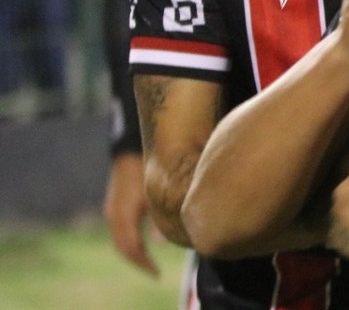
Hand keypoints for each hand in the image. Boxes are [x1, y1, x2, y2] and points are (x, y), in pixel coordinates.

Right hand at [104, 151, 160, 275]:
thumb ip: (159, 218)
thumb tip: (161, 244)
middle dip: (138, 262)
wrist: (129, 148)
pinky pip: (120, 231)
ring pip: (120, 240)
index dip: (144, 263)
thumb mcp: (157, 194)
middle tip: (153, 272)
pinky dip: (130, 241)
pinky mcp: (115, 205)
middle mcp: (115, 216)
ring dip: (133, 252)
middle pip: (124, 248)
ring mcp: (113, 210)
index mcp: (125, 215)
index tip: (156, 273)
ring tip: (148, 262)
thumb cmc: (147, 168)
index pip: (132, 248)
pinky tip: (143, 243)